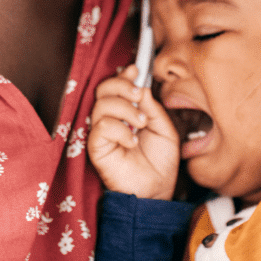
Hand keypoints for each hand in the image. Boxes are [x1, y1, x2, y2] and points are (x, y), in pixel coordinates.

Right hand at [88, 64, 179, 199]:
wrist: (157, 190)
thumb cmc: (160, 161)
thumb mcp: (164, 128)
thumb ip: (152, 107)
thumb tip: (141, 87)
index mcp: (127, 111)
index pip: (116, 85)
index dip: (123, 75)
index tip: (136, 70)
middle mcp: (112, 118)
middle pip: (103, 89)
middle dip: (122, 86)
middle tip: (139, 95)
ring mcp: (102, 133)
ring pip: (102, 105)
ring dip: (125, 109)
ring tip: (141, 124)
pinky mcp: (96, 147)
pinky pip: (102, 127)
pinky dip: (120, 130)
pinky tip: (132, 142)